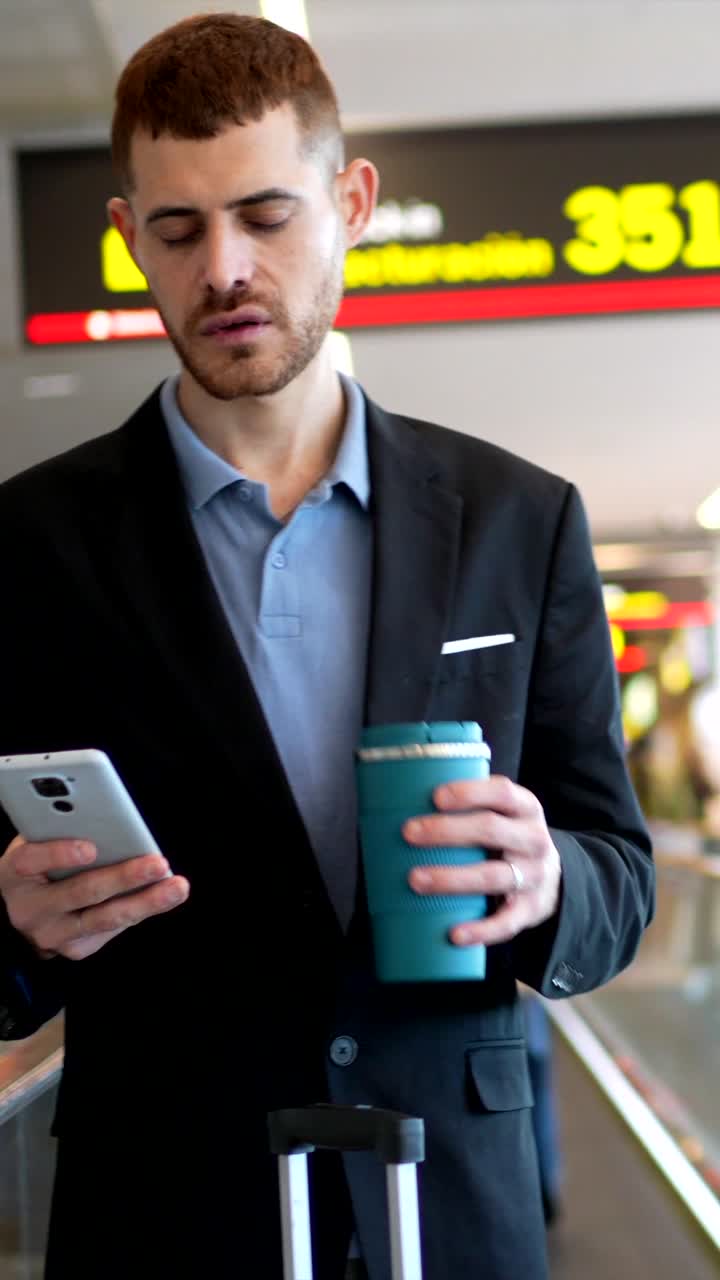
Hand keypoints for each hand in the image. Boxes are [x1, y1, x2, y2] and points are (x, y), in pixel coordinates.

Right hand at [0, 836, 189, 960]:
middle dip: (124, 877)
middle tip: (159, 863)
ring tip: (177, 887)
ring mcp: (53, 934)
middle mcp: (30, 908)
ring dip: (146, 901)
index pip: (31, 860)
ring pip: (105, 918)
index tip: (90, 847)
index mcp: (15, 872)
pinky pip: (113, 927)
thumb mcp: (38, 843)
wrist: (23, 911)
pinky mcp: (75, 949)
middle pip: (81, 892)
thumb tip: (109, 821)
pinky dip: (141, 909)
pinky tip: (164, 895)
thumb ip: (62, 831)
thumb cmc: (38, 865)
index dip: (60, 853)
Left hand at [403, 775, 561, 946]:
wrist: (551, 878)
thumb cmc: (507, 836)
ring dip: (451, 879)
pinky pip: (506, 923)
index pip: (501, 792)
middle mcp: (534, 840)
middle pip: (491, 831)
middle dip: (447, 832)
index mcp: (525, 807)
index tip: (435, 797)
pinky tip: (454, 934)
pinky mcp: (530, 910)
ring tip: (415, 880)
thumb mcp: (503, 812)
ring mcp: (534, 876)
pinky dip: (480, 930)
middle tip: (408, 833)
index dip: (469, 793)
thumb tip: (403, 796)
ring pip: (493, 877)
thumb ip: (470, 804)